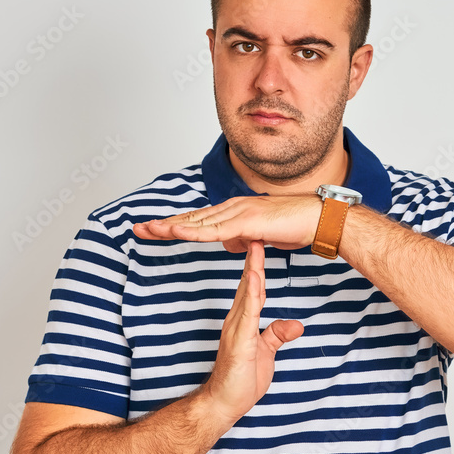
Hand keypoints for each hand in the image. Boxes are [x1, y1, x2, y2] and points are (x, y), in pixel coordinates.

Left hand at [133, 195, 321, 252]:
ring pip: (198, 223)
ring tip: (149, 231)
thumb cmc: (293, 226)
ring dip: (172, 227)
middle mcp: (231, 209)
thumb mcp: (260, 237)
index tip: (153, 230)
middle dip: (163, 225)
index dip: (174, 225)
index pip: (197, 221)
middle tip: (137, 229)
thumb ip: (242, 239)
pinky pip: (215, 230)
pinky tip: (177, 234)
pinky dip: (194, 232)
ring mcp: (238, 213)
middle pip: (191, 219)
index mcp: (233, 213)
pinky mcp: (247, 222)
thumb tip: (230, 244)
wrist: (316, 220)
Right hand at [202, 240, 303, 423]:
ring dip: (253, 269)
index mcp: (243, 321)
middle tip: (257, 231)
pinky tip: (254, 278)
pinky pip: (247, 313)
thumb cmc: (240, 381)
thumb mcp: (266, 353)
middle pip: (249, 284)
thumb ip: (277, 336)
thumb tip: (296, 324)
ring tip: (256, 246)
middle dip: (254, 258)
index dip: (258, 266)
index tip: (262, 245)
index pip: (253, 289)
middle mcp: (237, 320)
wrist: (223, 404)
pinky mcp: (239, 341)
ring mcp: (236, 329)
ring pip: (247, 293)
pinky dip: (250, 293)